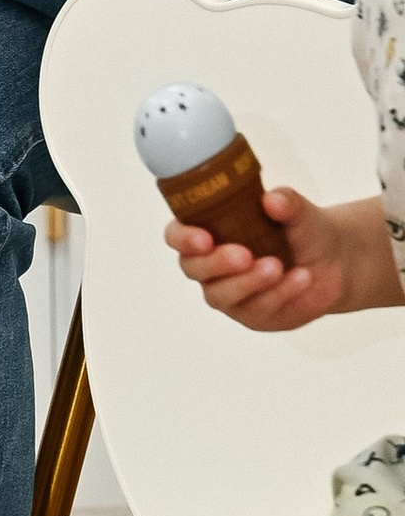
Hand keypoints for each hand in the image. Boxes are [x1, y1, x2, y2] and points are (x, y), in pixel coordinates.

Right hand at [164, 186, 361, 332]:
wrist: (337, 261)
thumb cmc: (304, 231)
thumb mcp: (300, 213)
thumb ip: (287, 203)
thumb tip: (272, 200)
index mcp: (210, 232)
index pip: (178, 236)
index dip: (183, 238)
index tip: (204, 238)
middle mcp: (211, 266)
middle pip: (193, 268)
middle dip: (216, 263)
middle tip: (245, 255)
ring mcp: (230, 294)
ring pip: (221, 295)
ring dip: (248, 282)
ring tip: (277, 266)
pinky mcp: (254, 316)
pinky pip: (258, 310)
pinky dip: (280, 293)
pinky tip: (302, 278)